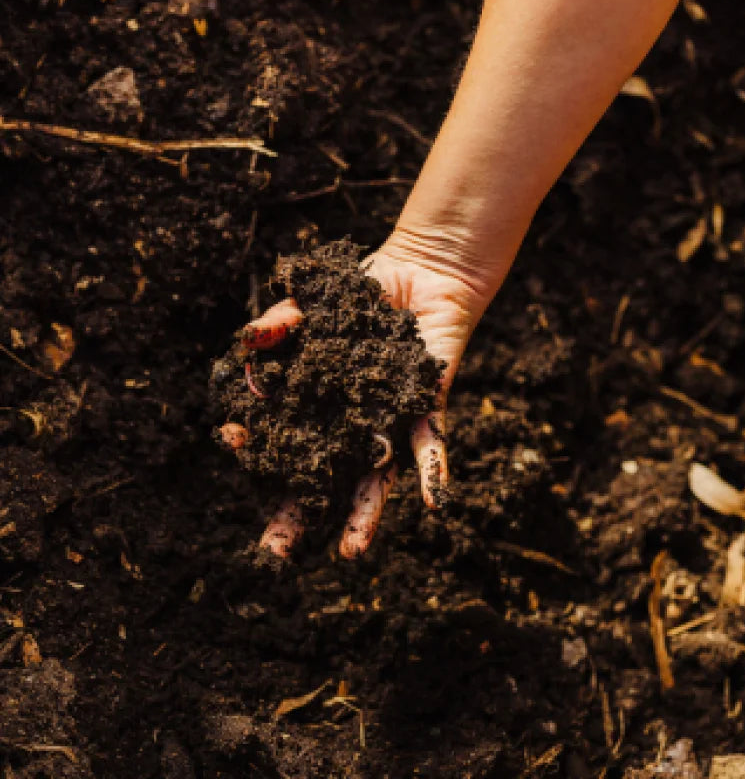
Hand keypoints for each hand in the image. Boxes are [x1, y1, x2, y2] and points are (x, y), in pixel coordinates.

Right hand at [220, 231, 490, 558]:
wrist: (423, 270)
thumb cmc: (364, 290)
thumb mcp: (314, 302)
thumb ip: (283, 320)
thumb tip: (251, 339)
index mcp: (315, 401)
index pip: (278, 434)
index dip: (256, 443)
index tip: (236, 444)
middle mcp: (349, 420)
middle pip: (321, 475)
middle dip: (299, 514)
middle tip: (275, 552)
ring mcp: (388, 418)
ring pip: (375, 475)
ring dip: (364, 513)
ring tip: (350, 551)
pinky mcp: (426, 405)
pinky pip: (430, 442)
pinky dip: (432, 469)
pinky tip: (433, 501)